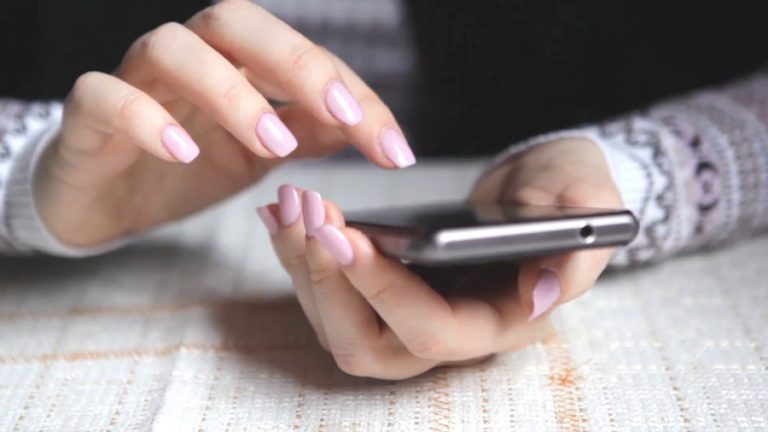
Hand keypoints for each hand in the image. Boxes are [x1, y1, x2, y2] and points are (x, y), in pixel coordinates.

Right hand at [37, 0, 413, 247]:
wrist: (105, 204)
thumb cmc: (183, 170)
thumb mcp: (258, 156)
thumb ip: (309, 133)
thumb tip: (369, 124)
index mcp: (234, 66)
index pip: (300, 60)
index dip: (355, 97)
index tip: (395, 150)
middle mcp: (188, 60)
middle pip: (235, 22)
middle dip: (297, 64)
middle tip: (342, 115)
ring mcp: (135, 81)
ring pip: (173, 48)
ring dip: (231, 91)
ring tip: (272, 144)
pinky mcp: (89, 115)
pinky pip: (105, 95)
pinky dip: (145, 118)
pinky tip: (184, 152)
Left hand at [260, 138, 620, 379]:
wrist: (542, 187)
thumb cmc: (569, 190)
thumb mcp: (588, 200)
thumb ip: (578, 250)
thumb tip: (542, 297)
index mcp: (499, 320)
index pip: (430, 329)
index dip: (383, 290)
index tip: (343, 234)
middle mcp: (449, 332)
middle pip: (366, 344)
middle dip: (327, 283)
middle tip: (308, 215)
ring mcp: (411, 316)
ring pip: (336, 325)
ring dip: (302, 268)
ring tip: (288, 206)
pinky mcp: (386, 293)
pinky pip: (330, 293)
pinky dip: (298, 256)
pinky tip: (281, 214)